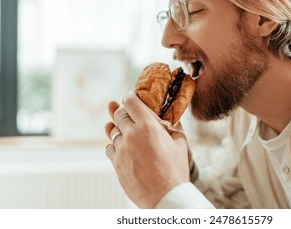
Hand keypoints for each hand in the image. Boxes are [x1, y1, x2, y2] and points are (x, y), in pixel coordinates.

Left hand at [104, 91, 189, 207]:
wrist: (164, 196)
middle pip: (118, 113)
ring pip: (112, 131)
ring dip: (118, 128)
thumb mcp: (180, 143)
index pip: (130, 101)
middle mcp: (132, 134)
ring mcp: (121, 149)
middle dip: (122, 110)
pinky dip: (114, 144)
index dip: (129, 96)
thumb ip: (173, 125)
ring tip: (126, 130)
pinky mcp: (116, 163)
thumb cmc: (175, 170)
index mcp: (148, 126)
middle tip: (127, 111)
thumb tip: (171, 115)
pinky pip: (109, 147)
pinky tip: (123, 147)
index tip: (130, 96)